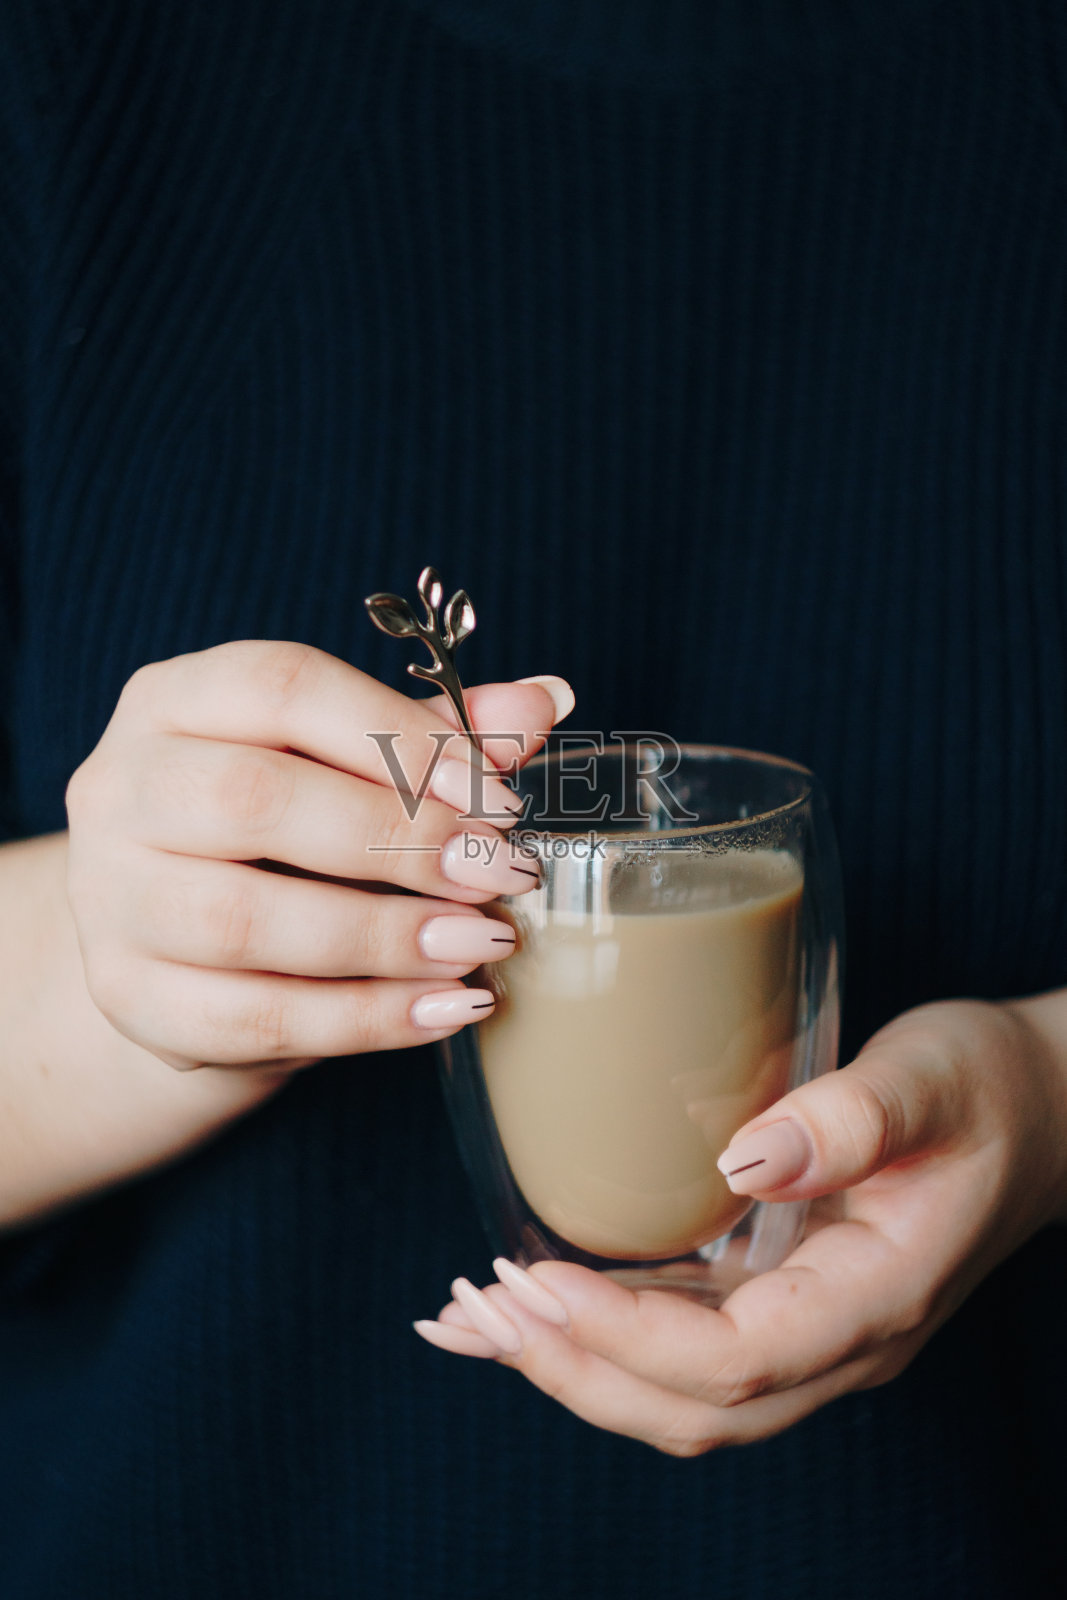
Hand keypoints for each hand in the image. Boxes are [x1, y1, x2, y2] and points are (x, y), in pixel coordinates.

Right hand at [66, 640, 571, 1072]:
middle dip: (398, 839)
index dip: (403, 740)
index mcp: (175, 699)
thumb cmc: (281, 830)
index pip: (283, 686)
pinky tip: (444, 1009)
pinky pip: (250, 1019)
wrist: (183, 943)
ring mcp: (109, 898)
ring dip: (384, 937)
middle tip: (501, 872)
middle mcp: (120, 787)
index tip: (501, 795)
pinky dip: (362, 1020)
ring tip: (484, 944)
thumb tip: (544, 702)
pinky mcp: (128, 997)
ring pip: (243, 921)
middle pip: (253, 798)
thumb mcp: (349, 766)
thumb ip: (434, 734)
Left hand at [417, 996, 1066, 1453]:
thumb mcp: (932, 1078)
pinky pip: (682, 1353)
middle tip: (471, 1309)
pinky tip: (531, 1306)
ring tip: (467, 1320)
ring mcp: (812, 1334)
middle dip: (572, 1370)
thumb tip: (745, 1161)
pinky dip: (597, 1340)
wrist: (1039, 1114)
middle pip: (692, 1409)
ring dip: (570, 1367)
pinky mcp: (784, 1304)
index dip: (625, 1338)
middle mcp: (840, 1342)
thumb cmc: (987, 1088)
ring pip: (679, 1398)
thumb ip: (852, 1117)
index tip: (533, 1282)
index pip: (737, 1361)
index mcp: (878, 1296)